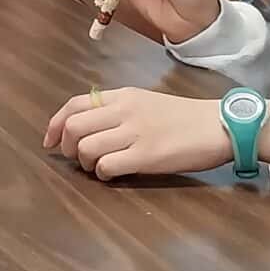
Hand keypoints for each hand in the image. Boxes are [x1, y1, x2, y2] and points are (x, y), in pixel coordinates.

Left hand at [42, 87, 234, 179]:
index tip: (50, 141)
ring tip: (98, 167)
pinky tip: (114, 174)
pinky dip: (103, 174)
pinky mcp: (146, 156)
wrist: (220, 125)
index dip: (54, 124)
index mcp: (123, 96)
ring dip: (85, 163)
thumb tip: (88, 127)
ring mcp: (135, 133)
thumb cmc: (185, 117)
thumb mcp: (147, 102)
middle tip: (76, 159)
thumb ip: (118, 110)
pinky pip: (107, 166)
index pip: (75, 104)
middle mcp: (124, 111)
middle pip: (74, 127)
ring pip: (85, 148)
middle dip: (66, 147)